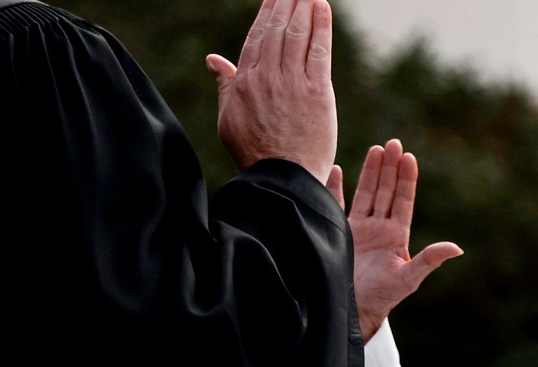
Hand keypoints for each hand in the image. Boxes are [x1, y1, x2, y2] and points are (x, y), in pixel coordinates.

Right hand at [205, 0, 336, 181]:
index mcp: (245, 82)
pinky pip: (318, 52)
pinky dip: (321, 27)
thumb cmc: (255, 154)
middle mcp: (267, 77)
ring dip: (304, 8)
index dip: (267, 13)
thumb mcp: (230, 119)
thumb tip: (214, 60)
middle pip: (278, 30)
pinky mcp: (316, 92)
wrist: (280, 178)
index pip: (257, 37)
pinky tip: (323, 9)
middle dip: (287, 3)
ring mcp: (292, 83)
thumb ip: (226, 85)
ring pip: (297, 35)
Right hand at [348, 139, 462, 340]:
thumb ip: (429, 260)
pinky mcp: (338, 233)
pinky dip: (335, 187)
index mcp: (396, 235)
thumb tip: (457, 248)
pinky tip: (337, 169)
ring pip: (366, 193)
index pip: (403, 200)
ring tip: (377, 149)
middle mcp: (379, 228)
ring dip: (371, 172)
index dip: (407, 179)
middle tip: (393, 143)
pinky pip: (336, 205)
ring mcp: (358, 229)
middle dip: (390, 167)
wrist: (353, 311)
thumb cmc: (383, 298)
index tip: (409, 157)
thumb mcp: (408, 279)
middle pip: (386, 190)